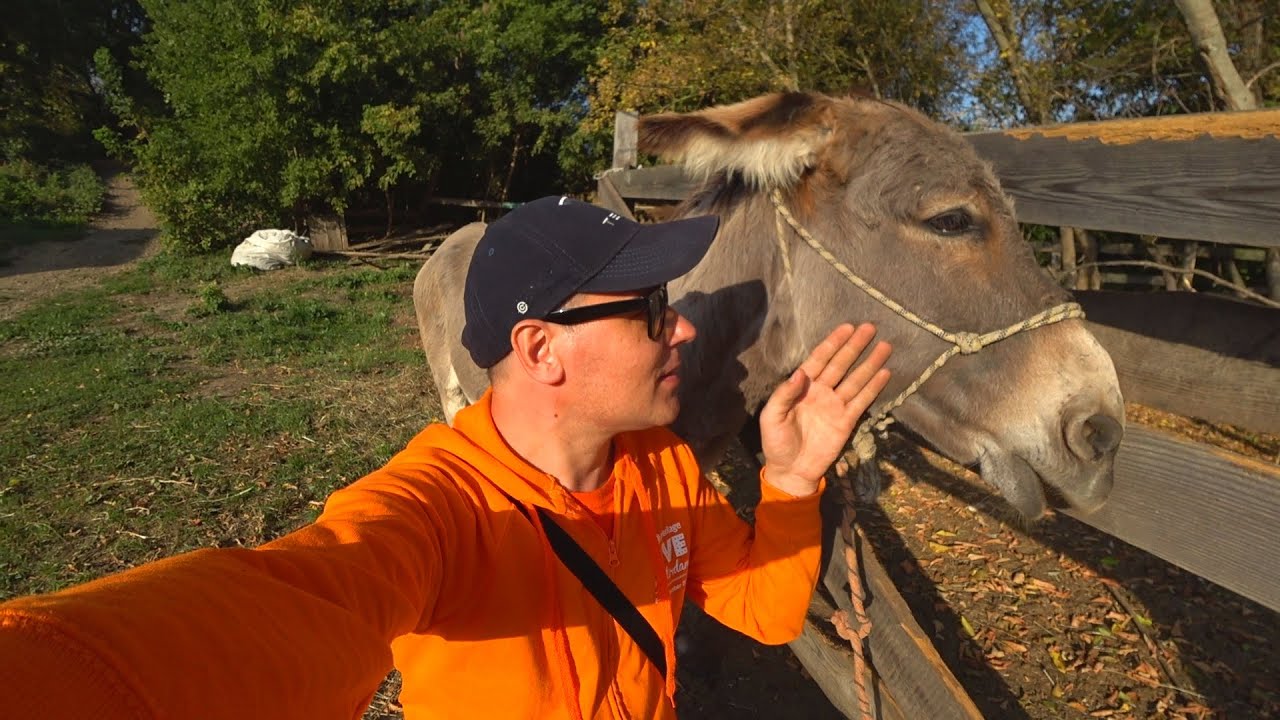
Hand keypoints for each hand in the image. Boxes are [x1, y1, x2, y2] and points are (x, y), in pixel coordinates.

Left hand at [759, 323, 891, 496]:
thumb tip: (800, 373)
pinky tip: (885, 373)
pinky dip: (874, 387)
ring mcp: (835, 405)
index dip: (832, 343)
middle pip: (841, 364)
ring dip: (870, 363)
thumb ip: (784, 394)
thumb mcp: (772, 417)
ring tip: (885, 346)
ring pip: (855, 379)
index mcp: (802, 387)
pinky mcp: (847, 421)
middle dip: (854, 346)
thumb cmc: (776, 442)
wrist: (791, 471)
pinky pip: (862, 401)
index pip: (819, 359)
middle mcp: (821, 391)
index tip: (847, 327)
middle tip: (870, 328)